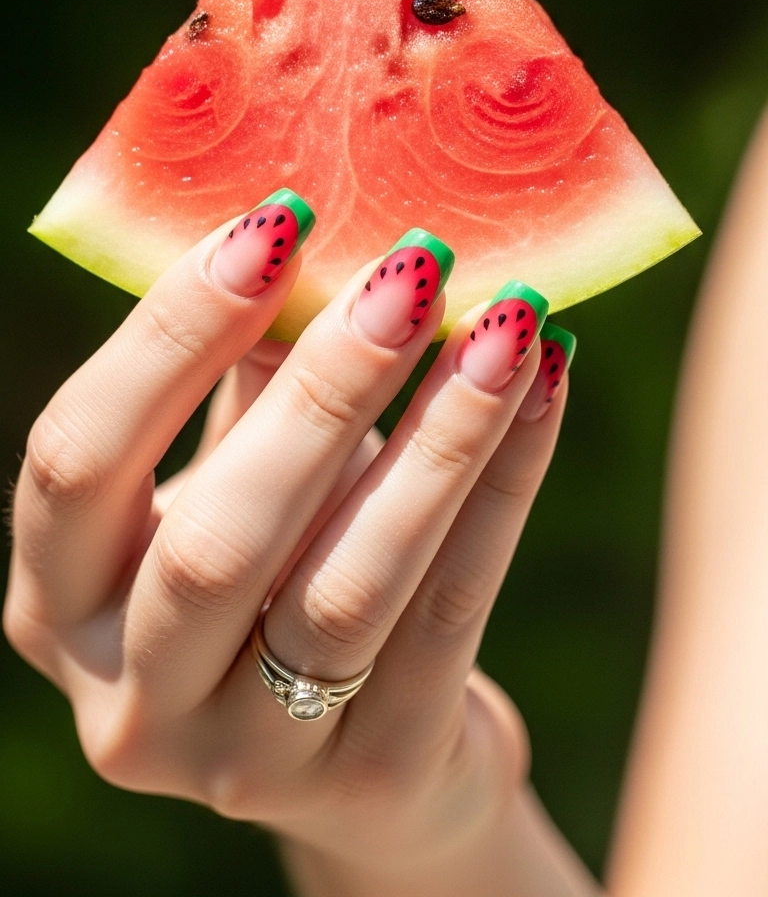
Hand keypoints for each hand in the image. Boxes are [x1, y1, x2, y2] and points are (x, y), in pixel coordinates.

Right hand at [4, 194, 575, 891]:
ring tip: (510, 322)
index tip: (274, 221)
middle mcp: (128, 701)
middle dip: (323, 390)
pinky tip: (544, 387)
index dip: (170, 336)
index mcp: (56, 600)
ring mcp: (245, 761)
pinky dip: (502, 489)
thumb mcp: (235, 478)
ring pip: (348, 588)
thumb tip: (314, 229)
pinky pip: (449, 615)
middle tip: (413, 269)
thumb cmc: (282, 567)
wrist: (365, 758)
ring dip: (438, 438)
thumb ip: (248, 377)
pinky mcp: (371, 779)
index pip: (76, 460)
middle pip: (215, 541)